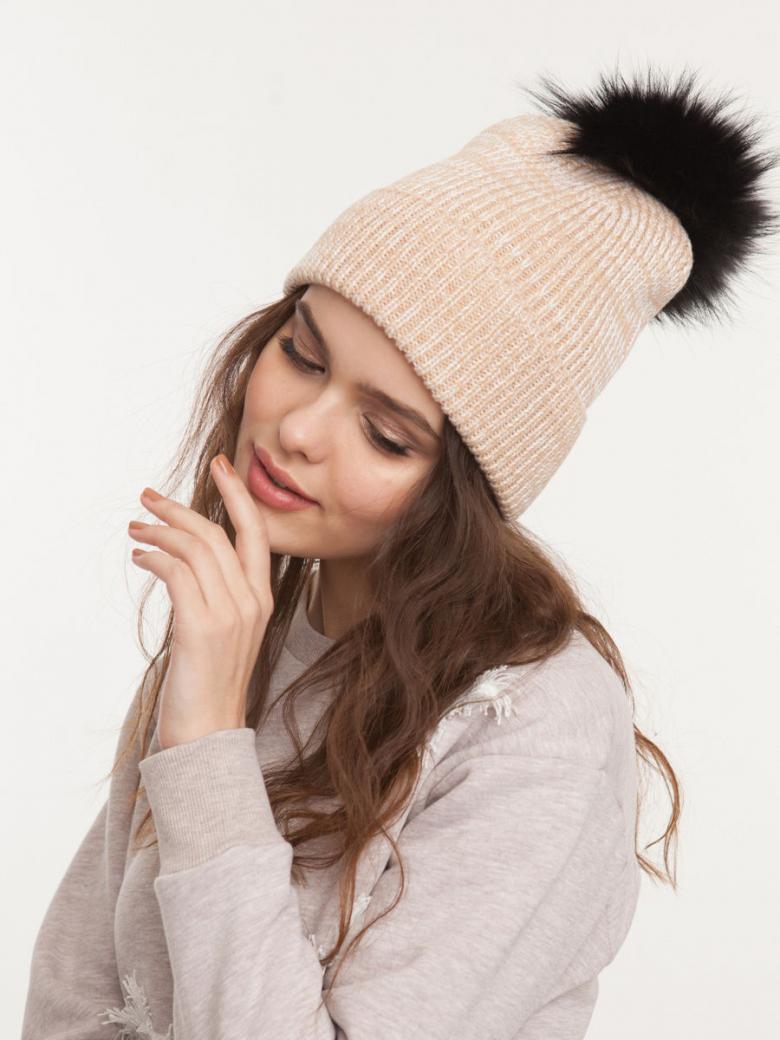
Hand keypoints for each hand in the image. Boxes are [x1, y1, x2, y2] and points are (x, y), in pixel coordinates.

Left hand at [127, 453, 272, 749]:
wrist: (208, 731)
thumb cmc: (210, 682)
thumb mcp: (226, 631)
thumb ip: (218, 593)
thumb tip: (186, 558)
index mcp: (262, 598)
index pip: (255, 532)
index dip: (237, 494)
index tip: (221, 465)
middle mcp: (251, 601)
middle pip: (216, 533)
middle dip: (179, 508)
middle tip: (148, 497)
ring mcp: (230, 614)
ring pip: (194, 548)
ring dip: (158, 531)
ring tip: (135, 529)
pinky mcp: (201, 628)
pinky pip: (176, 572)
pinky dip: (154, 557)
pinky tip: (140, 558)